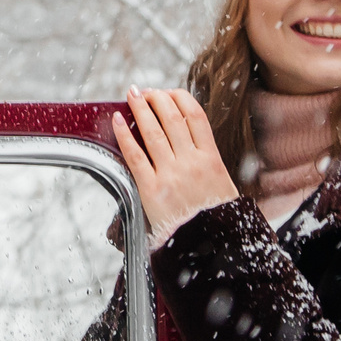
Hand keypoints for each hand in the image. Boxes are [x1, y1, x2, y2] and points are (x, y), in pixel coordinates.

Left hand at [112, 87, 241, 242]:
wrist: (212, 248)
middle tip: (145, 91)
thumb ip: (209, 162)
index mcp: (212, 158)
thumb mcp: (223, 185)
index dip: (179, 98)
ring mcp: (171, 175)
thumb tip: (193, 141)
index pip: (195, 115)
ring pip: (153, 131)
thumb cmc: (216, 219)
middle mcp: (192, 162)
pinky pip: (135, 156)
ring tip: (132, 95)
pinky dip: (124, 135)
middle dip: (157, 98)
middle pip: (172, 117)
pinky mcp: (152, 189)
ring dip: (140, 109)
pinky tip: (117, 120)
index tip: (168, 92)